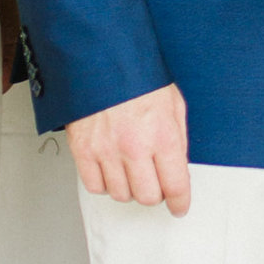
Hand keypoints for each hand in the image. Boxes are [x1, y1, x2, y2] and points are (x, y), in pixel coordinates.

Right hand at [70, 82, 190, 214]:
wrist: (100, 58)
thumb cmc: (136, 76)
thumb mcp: (173, 103)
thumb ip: (177, 139)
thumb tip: (179, 166)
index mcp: (162, 135)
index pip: (176, 186)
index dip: (180, 202)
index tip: (179, 206)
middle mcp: (135, 146)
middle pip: (148, 196)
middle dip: (155, 193)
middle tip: (154, 181)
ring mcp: (107, 150)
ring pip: (121, 194)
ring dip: (129, 187)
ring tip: (130, 169)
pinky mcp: (83, 149)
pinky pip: (95, 185)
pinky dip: (104, 182)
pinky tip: (110, 168)